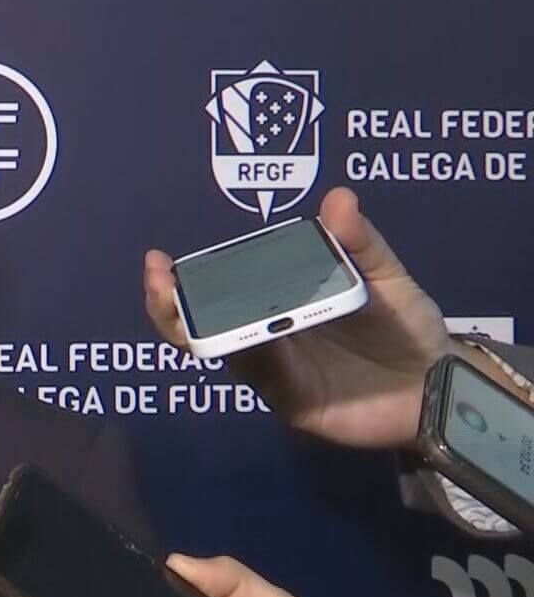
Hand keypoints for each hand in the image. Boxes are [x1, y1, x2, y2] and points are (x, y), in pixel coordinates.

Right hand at [143, 186, 453, 448]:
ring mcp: (275, 368)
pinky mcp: (290, 399)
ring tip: (176, 304)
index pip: (218, 289)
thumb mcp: (387, 278)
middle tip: (156, 277)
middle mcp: (266, 334)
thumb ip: (361, 243)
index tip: (159, 259)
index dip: (182, 279)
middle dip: (168, 303)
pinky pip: (259, 375)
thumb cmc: (408, 328)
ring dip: (192, 328)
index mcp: (280, 301)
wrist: (440, 386)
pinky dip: (247, 353)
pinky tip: (244, 333)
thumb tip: (338, 197)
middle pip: (201, 323)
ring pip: (219, 350)